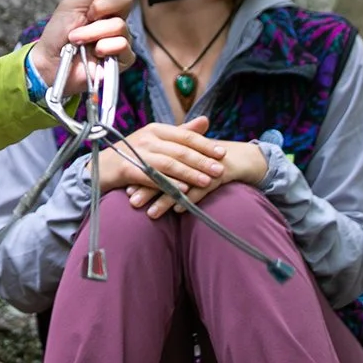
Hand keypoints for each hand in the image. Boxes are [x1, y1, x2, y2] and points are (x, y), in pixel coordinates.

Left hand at [29, 0, 139, 94]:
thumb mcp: (73, 6)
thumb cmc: (58, 33)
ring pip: (120, 25)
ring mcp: (121, 37)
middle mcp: (116, 17)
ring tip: (77, 39)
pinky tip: (94, 52)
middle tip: (87, 16)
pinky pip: (123, 45)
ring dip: (93, 32)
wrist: (50, 61)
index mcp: (106, 1)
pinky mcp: (123, 58)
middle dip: (102, 6)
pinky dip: (104, 47)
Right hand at [102, 116, 225, 201]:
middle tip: (220, 170)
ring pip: (168, 163)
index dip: (205, 144)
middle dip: (202, 161)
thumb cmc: (131, 155)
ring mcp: (136, 153)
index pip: (185, 135)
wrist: (99, 168)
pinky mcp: (127, 169)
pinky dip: (168, 183)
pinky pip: (152, 177)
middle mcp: (146, 138)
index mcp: (155, 129)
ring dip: (189, 173)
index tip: (222, 153)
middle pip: (180, 150)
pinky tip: (182, 190)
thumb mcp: (156, 140)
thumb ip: (181, 132)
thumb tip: (206, 121)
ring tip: (206, 181)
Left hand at [126, 128, 270, 218]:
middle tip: (132, 201)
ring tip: (151, 213)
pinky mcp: (218, 175)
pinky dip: (189, 199)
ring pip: (181, 183)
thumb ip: (164, 164)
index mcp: (178, 149)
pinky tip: (178, 210)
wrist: (237, 158)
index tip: (125, 187)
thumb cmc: (205, 160)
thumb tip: (138, 175)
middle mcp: (189, 155)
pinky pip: (202, 189)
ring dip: (164, 199)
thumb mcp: (186, 158)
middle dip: (146, 187)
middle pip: (164, 171)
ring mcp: (204, 164)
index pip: (155, 161)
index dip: (140, 173)